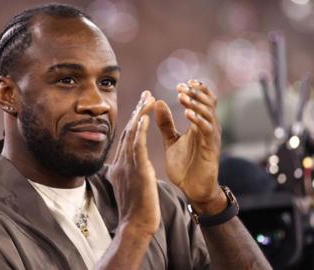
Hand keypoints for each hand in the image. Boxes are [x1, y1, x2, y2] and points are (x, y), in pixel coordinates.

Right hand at [107, 90, 159, 235]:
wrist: (136, 225)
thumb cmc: (136, 210)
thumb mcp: (128, 186)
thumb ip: (126, 173)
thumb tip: (120, 168)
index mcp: (119, 166)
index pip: (127, 138)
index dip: (134, 120)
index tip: (142, 106)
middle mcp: (120, 163)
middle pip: (128, 132)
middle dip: (137, 111)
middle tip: (146, 94)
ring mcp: (127, 166)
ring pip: (132, 135)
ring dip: (140, 115)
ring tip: (148, 99)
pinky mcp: (136, 171)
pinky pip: (137, 147)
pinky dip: (139, 131)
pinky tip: (144, 118)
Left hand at [154, 80, 224, 213]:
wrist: (192, 190)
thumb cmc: (184, 166)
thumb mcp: (171, 140)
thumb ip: (166, 123)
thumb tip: (157, 102)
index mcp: (199, 125)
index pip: (202, 101)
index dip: (194, 91)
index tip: (181, 84)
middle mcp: (209, 128)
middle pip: (208, 103)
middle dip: (195, 93)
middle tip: (181, 87)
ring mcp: (211, 138)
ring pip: (208, 113)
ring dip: (195, 103)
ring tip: (182, 97)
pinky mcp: (211, 149)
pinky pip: (207, 130)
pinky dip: (198, 120)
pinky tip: (188, 114)